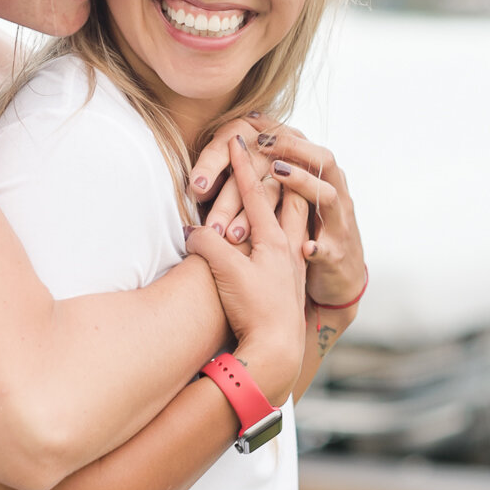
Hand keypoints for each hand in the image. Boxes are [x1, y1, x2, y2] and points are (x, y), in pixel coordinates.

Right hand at [181, 134, 309, 404]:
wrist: (276, 351)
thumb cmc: (254, 310)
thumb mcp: (225, 272)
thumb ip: (208, 245)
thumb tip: (193, 230)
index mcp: (273, 239)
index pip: (256, 192)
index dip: (244, 164)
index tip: (239, 138)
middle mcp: (287, 248)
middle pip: (288, 199)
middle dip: (282, 171)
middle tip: (278, 150)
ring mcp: (291, 266)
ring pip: (296, 221)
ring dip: (291, 197)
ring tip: (289, 181)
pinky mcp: (289, 284)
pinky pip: (293, 242)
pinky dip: (291, 226)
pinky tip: (287, 232)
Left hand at [248, 125, 365, 310]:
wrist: (340, 284)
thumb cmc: (310, 238)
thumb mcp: (296, 206)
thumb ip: (279, 180)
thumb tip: (244, 148)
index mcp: (321, 183)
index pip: (304, 149)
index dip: (281, 133)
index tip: (252, 118)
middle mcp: (334, 198)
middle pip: (321, 162)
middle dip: (293, 147)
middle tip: (262, 139)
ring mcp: (338, 226)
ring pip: (327, 196)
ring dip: (302, 182)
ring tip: (278, 170)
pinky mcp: (337, 257)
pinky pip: (329, 250)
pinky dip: (319, 248)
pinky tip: (306, 248)